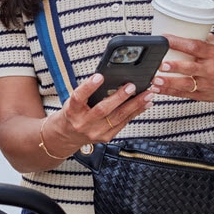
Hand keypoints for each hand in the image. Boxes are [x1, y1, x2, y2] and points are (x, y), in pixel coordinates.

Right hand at [40, 73, 156, 157]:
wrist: (67, 135)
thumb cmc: (73, 113)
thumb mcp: (74, 101)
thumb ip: (88, 93)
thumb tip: (112, 80)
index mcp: (72, 110)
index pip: (79, 97)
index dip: (89, 87)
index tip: (99, 77)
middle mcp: (83, 123)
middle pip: (103, 109)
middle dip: (119, 97)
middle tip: (132, 86)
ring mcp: (96, 132)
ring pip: (118, 117)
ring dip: (134, 105)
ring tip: (146, 95)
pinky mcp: (106, 137)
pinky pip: (123, 123)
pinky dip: (135, 112)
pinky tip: (144, 105)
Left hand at [153, 34, 213, 102]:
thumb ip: (204, 40)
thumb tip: (184, 28)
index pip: (195, 47)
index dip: (178, 42)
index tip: (164, 38)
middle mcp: (211, 70)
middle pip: (190, 68)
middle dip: (175, 66)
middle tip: (161, 64)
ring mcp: (206, 84)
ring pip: (185, 84)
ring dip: (169, 82)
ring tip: (155, 79)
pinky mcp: (201, 95)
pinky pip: (182, 94)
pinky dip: (168, 92)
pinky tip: (156, 88)